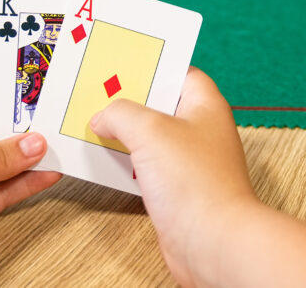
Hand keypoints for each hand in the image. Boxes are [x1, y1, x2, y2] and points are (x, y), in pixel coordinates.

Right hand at [89, 67, 257, 286]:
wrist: (212, 241)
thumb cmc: (196, 183)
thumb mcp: (150, 131)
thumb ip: (122, 113)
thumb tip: (104, 116)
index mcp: (205, 105)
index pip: (178, 73)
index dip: (152, 66)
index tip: (121, 63)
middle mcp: (200, 130)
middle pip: (160, 105)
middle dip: (130, 102)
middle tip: (98, 94)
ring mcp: (189, 161)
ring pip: (152, 138)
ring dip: (125, 134)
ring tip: (93, 125)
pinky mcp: (177, 189)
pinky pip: (148, 167)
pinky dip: (128, 163)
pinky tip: (106, 160)